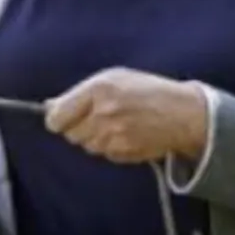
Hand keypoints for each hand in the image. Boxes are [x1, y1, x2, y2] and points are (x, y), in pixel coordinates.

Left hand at [45, 69, 207, 163]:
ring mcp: (114, 136)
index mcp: (98, 90)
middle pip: (71, 135)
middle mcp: (103, 114)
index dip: (58, 120)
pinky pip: (106, 155)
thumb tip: (50, 106)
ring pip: (88, 147)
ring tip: (117, 127)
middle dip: (80, 128)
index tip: (64, 119)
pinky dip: (112, 148)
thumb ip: (80, 92)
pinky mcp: (125, 153)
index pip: (57, 117)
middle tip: (99, 120)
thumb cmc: (149, 91)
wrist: (185, 114)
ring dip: (97, 139)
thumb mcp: (114, 79)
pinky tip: (128, 136)